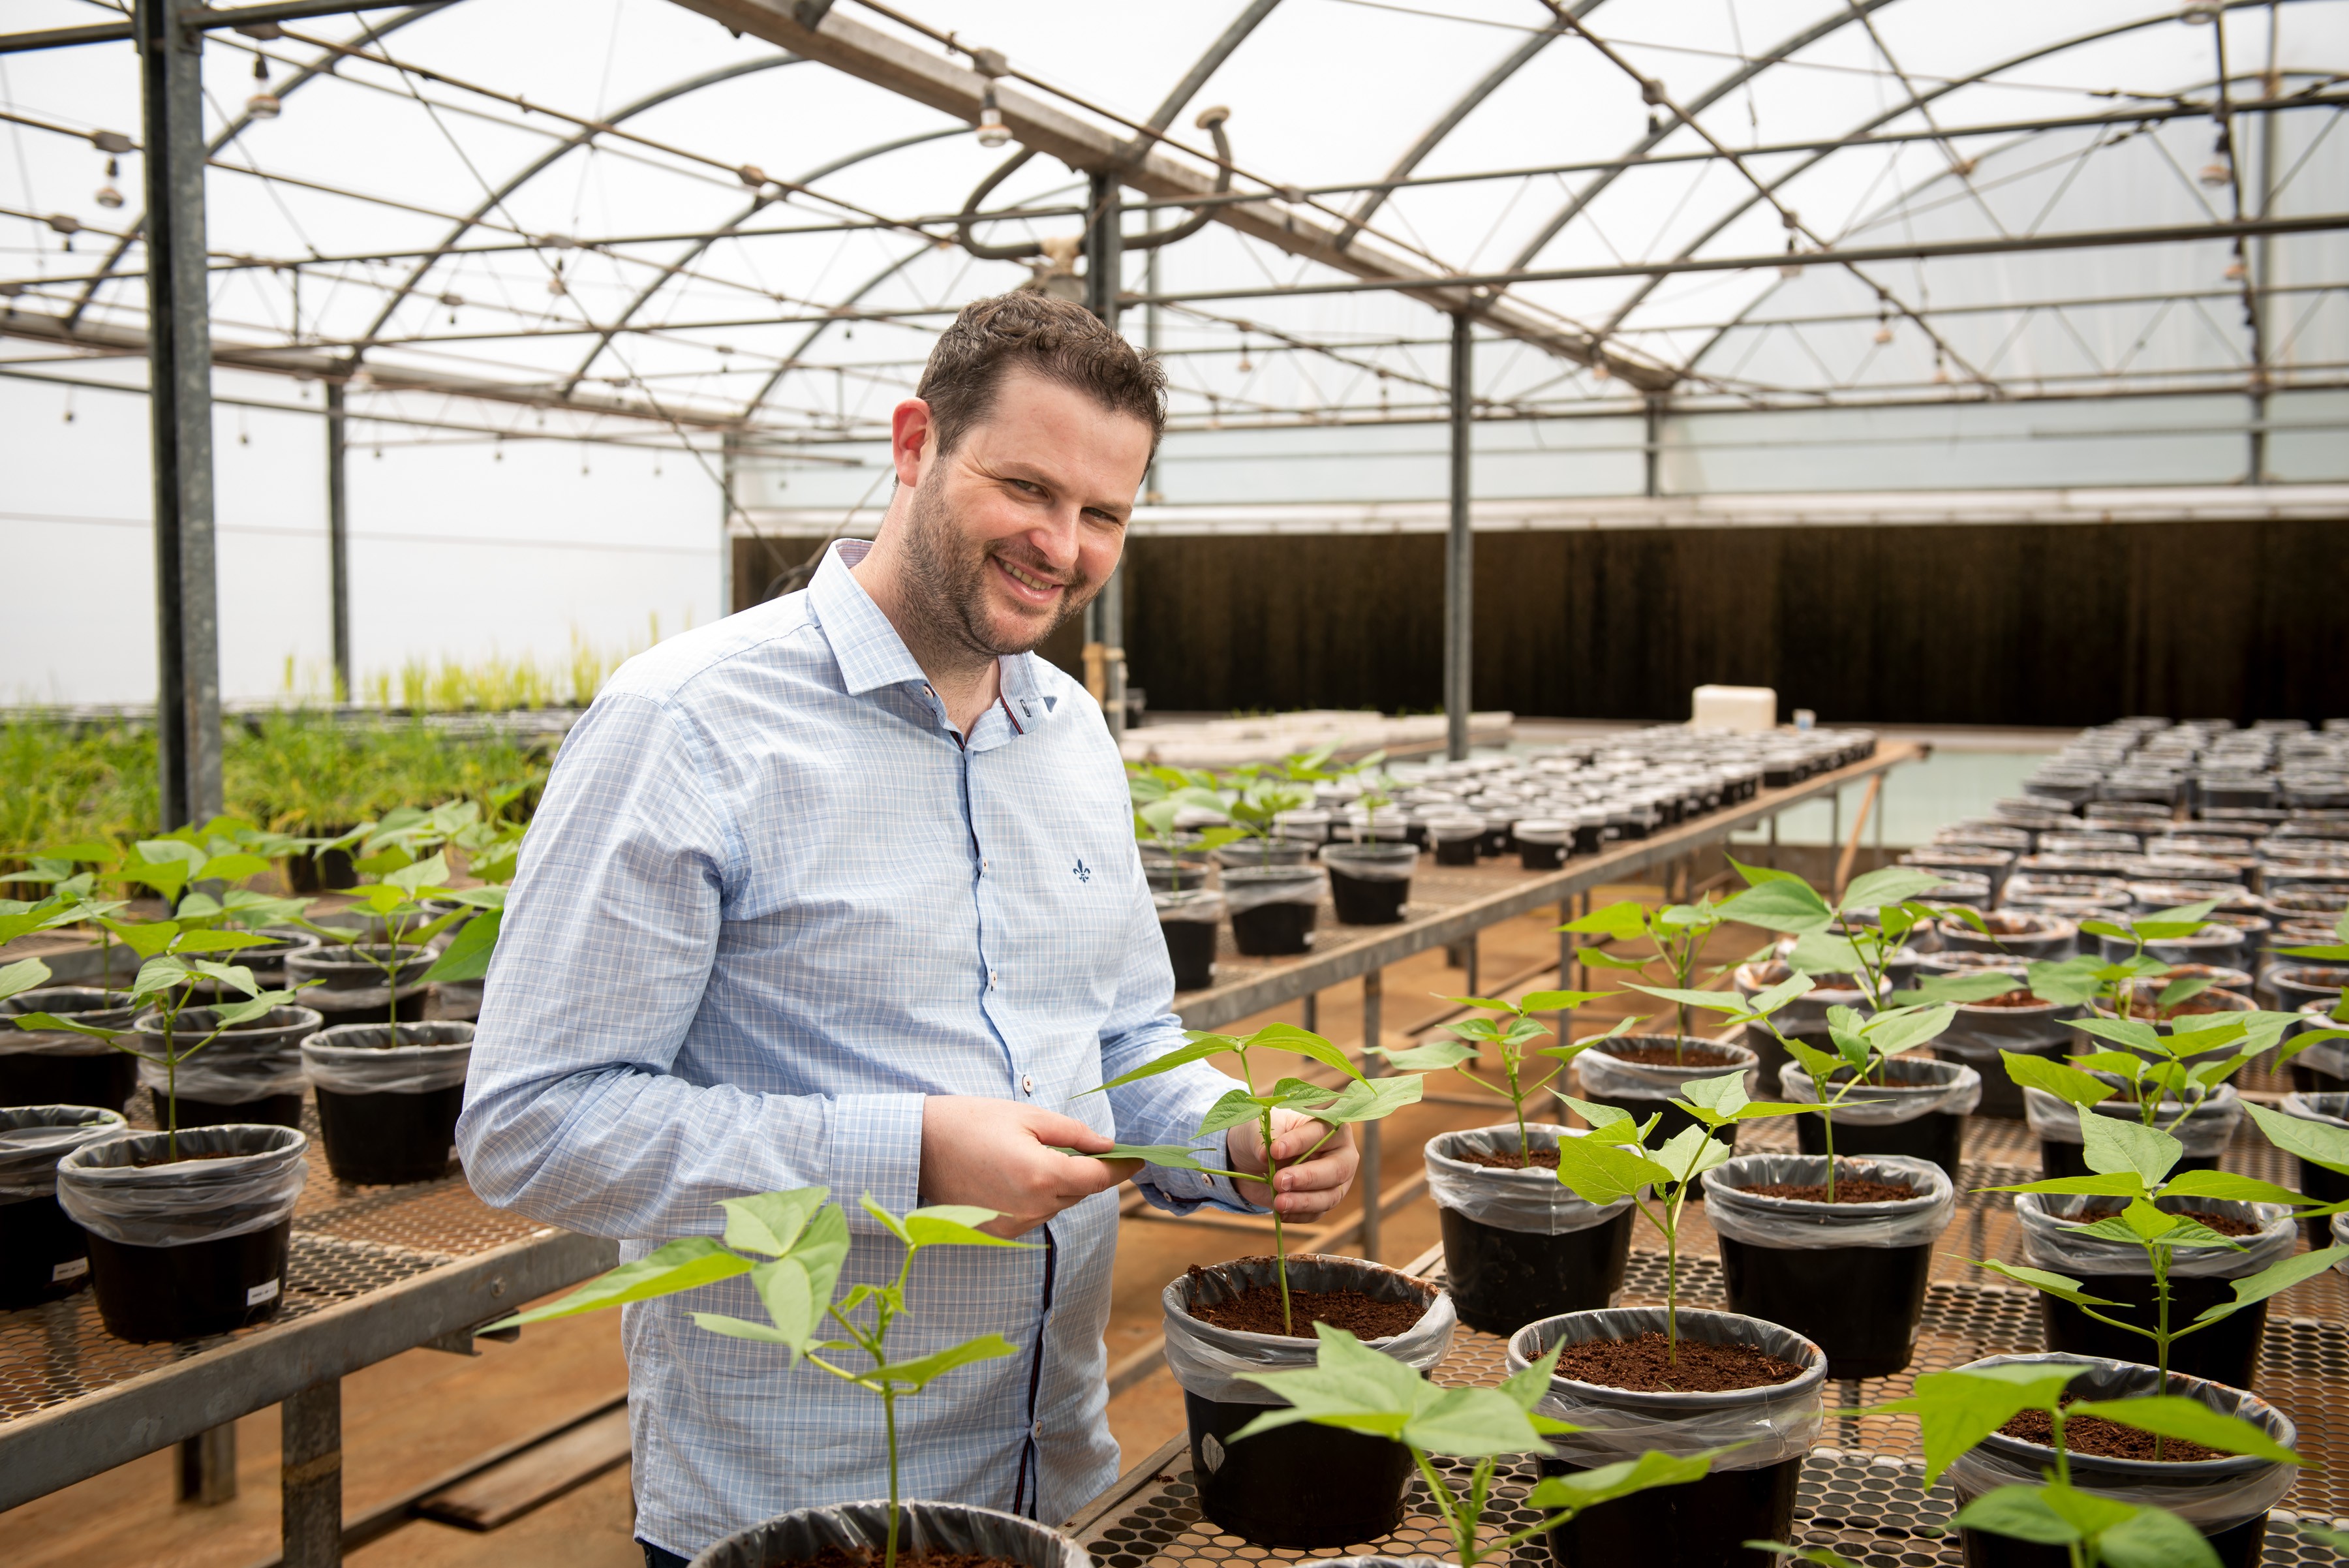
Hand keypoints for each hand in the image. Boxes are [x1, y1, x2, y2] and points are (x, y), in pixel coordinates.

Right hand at [918, 1096, 1137, 1237]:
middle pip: (1079, 1193)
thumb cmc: (970, 1122)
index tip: (1139, 1159)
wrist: (917, 1147)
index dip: (1122, 1169)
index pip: (1099, 1178)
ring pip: (1057, 1205)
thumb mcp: (1027, 1116)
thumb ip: (1073, 1134)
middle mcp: (1031, 1208)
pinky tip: (1017, 1173)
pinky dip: (1037, 1195)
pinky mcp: (998, 1231)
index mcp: (1042, 1175)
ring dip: (1060, 1184)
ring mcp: (1013, 1224)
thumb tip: (1107, 1146)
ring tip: (1038, 1154)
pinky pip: (1033, 1214)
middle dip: (1087, 1171)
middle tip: (1085, 1147)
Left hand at [1226, 1110, 1356, 1218]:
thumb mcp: (1257, 1130)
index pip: (1323, 1132)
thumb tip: (1265, 1154)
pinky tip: (1279, 1212)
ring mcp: (1334, 1181)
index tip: (1274, 1150)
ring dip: (1303, 1201)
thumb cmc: (1263, 1137)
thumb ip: (1262, 1140)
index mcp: (1328, 1125)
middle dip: (1308, 1177)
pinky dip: (1297, 1214)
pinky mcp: (1322, 1201)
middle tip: (1279, 1180)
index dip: (1300, 1142)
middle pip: (1337, 1169)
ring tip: (1278, 1203)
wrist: (1252, 1162)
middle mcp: (1339, 1153)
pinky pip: (1316, 1213)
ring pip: (1330, 1196)